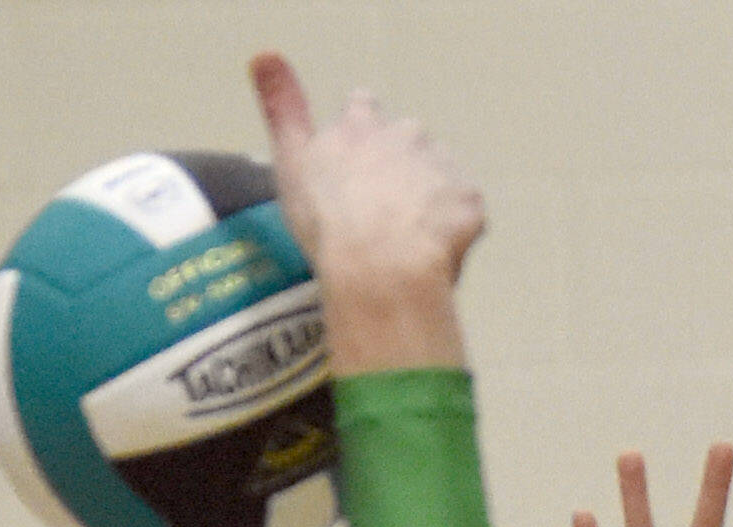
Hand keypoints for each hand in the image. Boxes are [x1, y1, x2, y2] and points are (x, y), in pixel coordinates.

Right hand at [250, 52, 481, 372]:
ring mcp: (442, 165)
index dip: (361, 135)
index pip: (363, 108)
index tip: (354, 166)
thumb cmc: (328, 222)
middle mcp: (406, 133)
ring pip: (439, 177)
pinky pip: (465, 215)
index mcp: (361, 125)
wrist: (377, 266)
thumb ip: (282, 108)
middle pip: (407, 142)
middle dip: (399, 172)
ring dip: (429, 202)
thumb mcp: (291, 162)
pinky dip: (453, 234)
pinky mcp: (468, 200)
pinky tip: (433, 257)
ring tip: (407, 242)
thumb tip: (264, 54)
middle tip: (382, 217)